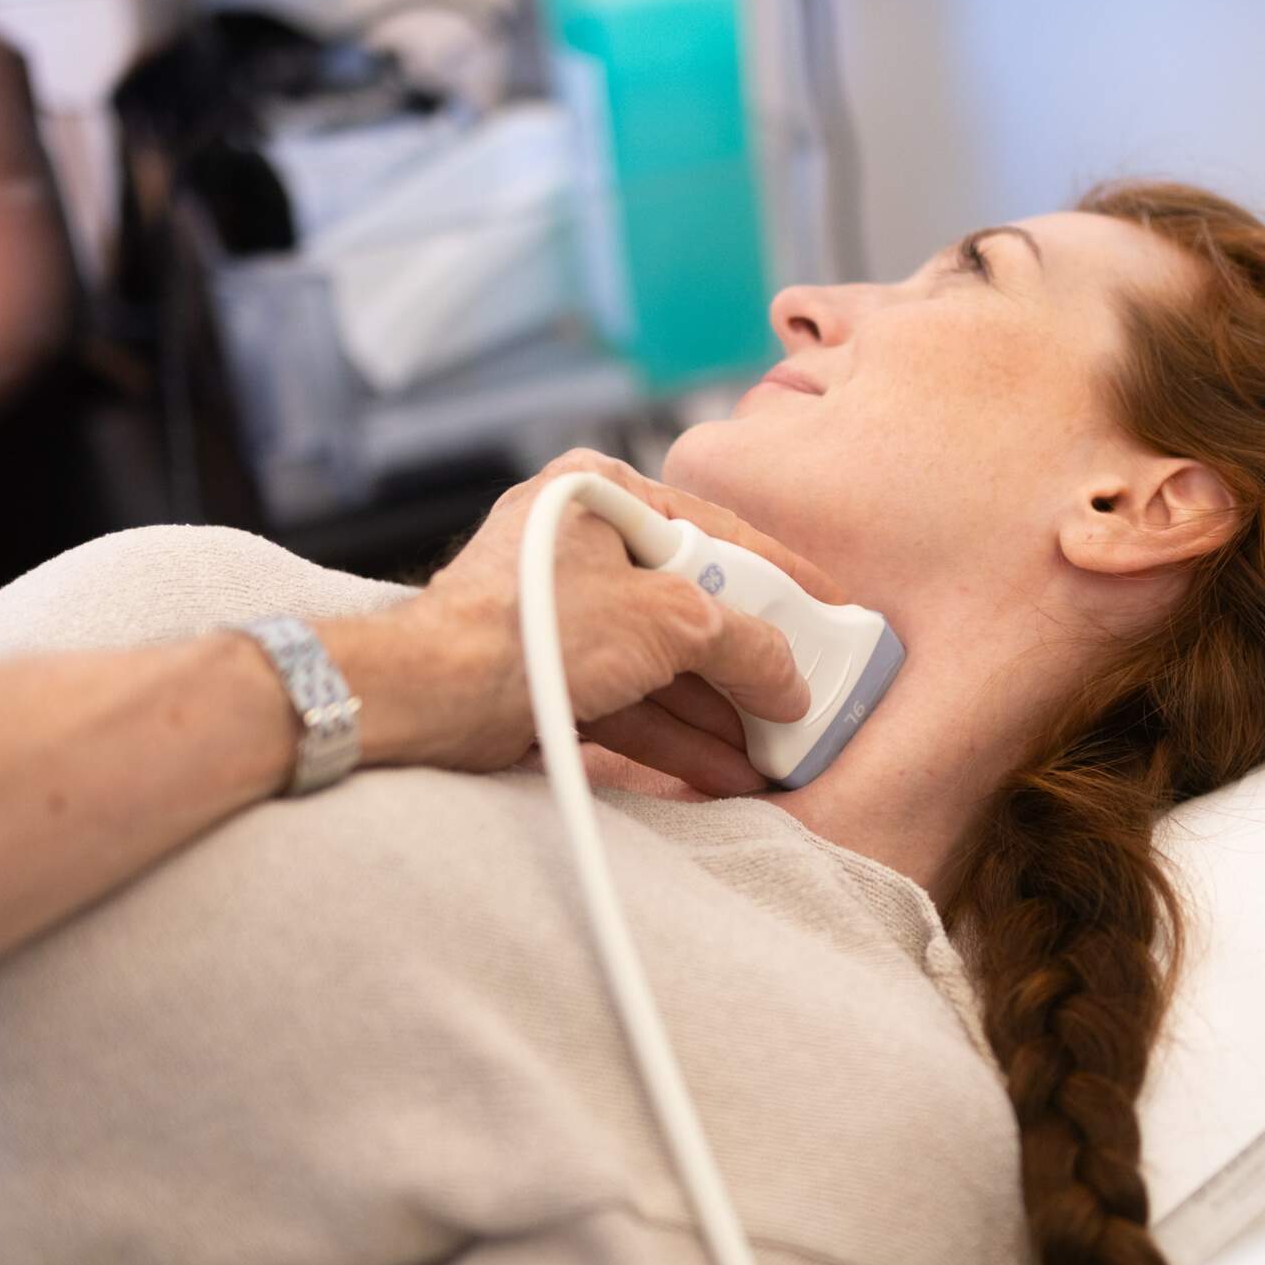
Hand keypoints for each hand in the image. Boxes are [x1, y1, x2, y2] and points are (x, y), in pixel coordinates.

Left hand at [326, 449, 846, 791]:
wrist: (434, 695)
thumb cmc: (535, 624)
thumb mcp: (671, 621)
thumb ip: (748, 645)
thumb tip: (793, 681)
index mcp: (603, 493)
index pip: (719, 533)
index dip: (785, 577)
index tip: (831, 610)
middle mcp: (581, 543)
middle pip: (694, 604)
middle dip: (749, 663)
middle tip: (803, 693)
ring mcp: (562, 611)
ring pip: (663, 662)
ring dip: (719, 712)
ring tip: (775, 752)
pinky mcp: (548, 671)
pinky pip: (630, 698)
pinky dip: (676, 733)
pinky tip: (726, 770)